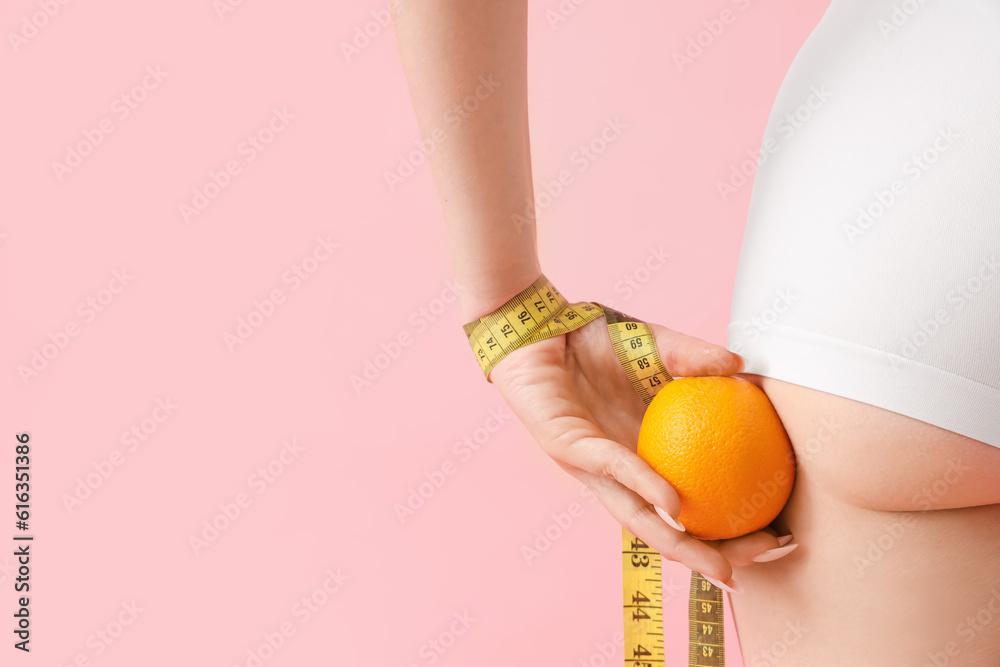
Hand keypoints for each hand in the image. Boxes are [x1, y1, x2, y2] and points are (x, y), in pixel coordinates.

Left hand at [490, 315, 793, 590]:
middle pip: (665, 529)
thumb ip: (693, 357)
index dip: (725, 526)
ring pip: (636, 516)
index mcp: (644, 451)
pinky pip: (611, 467)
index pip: (689, 504)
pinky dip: (643, 484)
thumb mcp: (653, 344)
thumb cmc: (590, 339)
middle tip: (750, 567)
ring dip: (678, 543)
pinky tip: (673, 500)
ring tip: (719, 563)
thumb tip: (743, 366)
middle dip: (708, 556)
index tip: (773, 535)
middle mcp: (619, 469)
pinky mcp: (565, 446)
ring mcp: (591, 464)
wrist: (536, 322)